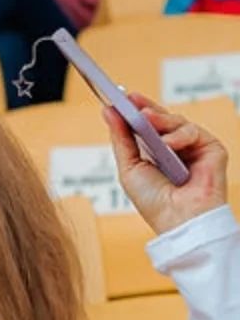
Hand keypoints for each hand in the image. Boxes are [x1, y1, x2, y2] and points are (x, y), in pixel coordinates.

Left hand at [106, 93, 229, 234]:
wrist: (179, 221)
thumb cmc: (154, 202)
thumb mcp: (129, 167)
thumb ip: (121, 139)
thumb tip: (108, 112)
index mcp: (154, 153)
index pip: (145, 126)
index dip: (134, 111)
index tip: (118, 98)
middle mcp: (175, 148)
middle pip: (162, 119)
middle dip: (145, 107)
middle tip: (130, 98)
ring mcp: (194, 148)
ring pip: (177, 121)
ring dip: (159, 119)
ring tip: (145, 119)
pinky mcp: (212, 149)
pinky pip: (194, 132)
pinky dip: (178, 135)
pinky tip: (167, 144)